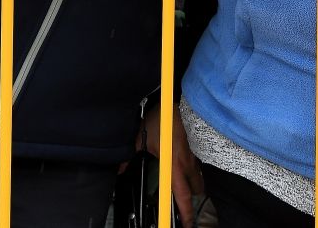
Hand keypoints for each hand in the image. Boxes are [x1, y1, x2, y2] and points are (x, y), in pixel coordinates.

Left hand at [141, 99, 202, 227]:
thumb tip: (119, 169)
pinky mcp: (196, 147)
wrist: (179, 101)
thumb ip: (130, 156)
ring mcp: (193, 155)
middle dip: (191, 201)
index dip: (185, 212)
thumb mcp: (140, 138)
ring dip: (193, 187)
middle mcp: (186, 164)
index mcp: (173, 166)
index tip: (186, 223)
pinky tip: (185, 170)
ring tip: (186, 192)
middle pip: (195, 189)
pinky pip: (197, 166)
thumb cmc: (162, 120)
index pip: (182, 195)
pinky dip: (193, 173)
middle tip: (184, 208)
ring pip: (198, 178)